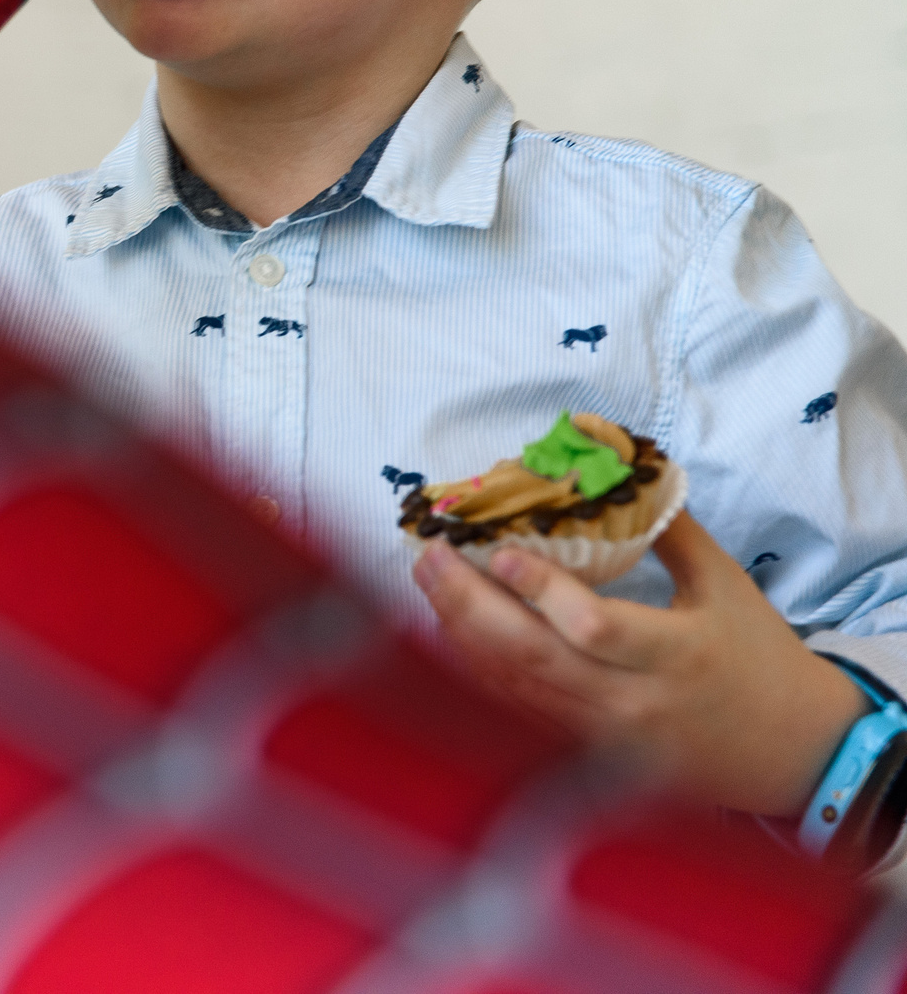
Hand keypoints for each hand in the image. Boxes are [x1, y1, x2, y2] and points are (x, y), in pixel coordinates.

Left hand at [414, 515, 864, 815]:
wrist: (795, 754)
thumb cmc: (760, 657)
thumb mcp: (725, 585)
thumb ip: (668, 529)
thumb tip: (615, 467)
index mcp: (677, 655)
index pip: (594, 628)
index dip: (541, 591)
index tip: (498, 550)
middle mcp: (632, 701)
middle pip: (533, 657)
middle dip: (470, 604)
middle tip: (430, 554)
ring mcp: (605, 736)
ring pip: (515, 686)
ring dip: (462, 632)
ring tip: (427, 580)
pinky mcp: (588, 755)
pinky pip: (520, 709)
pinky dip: (478, 668)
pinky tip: (449, 629)